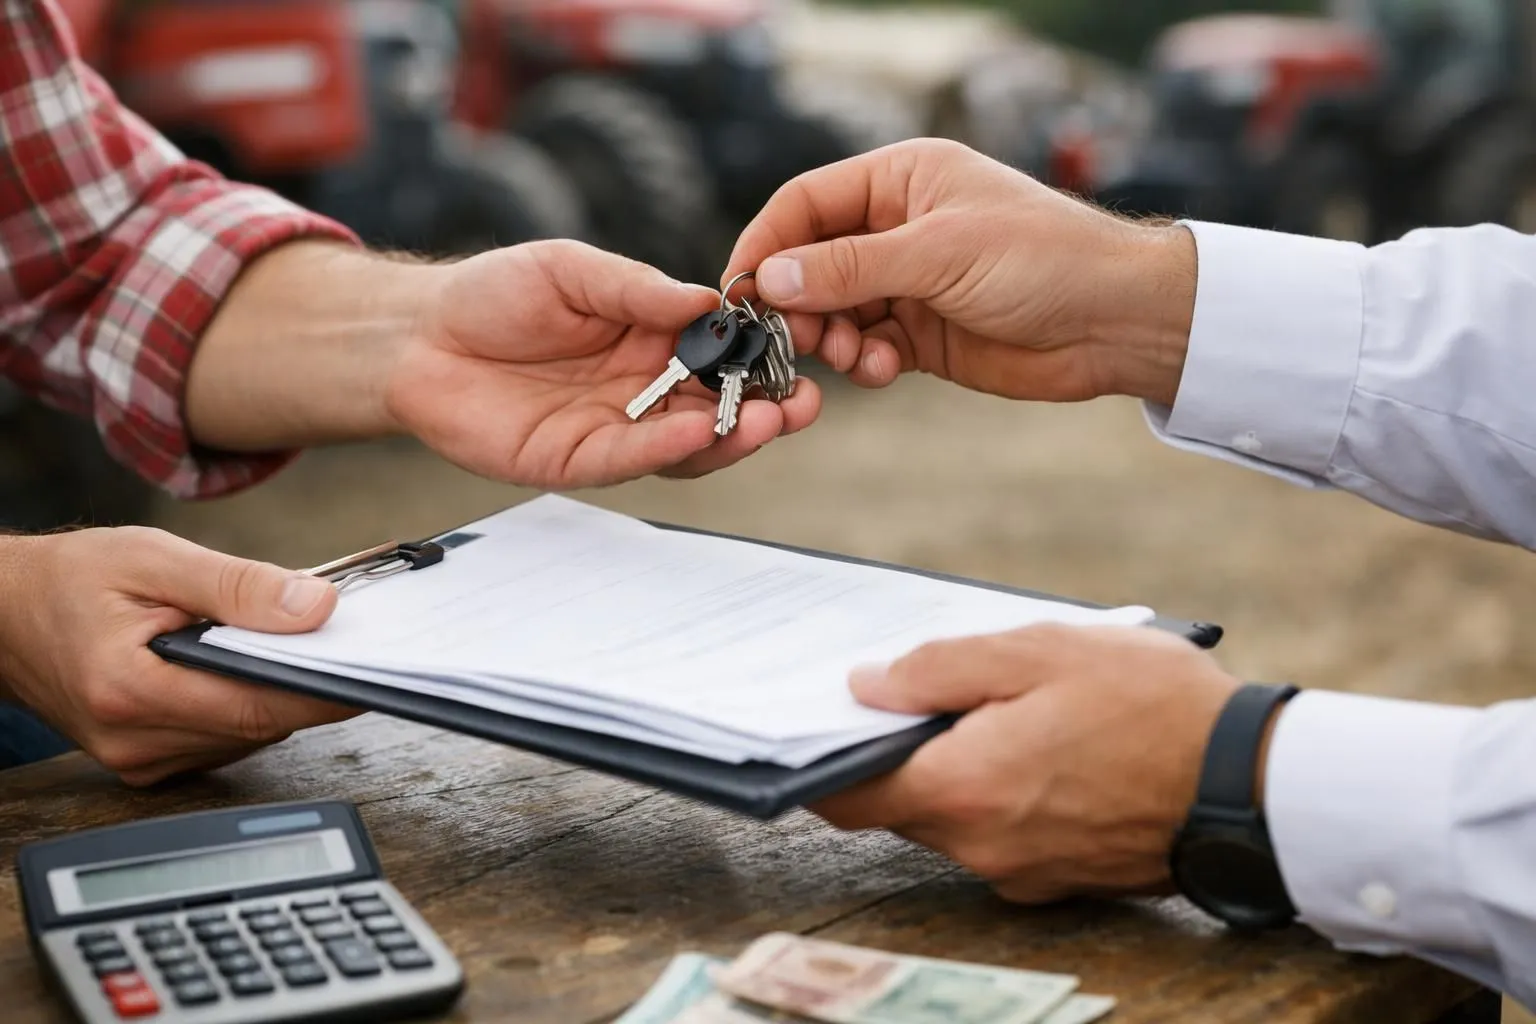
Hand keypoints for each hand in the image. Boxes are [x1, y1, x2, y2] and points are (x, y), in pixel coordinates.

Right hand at [0, 528, 354, 784]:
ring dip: (276, 693)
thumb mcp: (154, 559)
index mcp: (130, 692)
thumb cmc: (71, 578)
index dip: (323, 691)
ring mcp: (139, 759)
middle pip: (260, 725)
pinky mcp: (147, 761)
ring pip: (248, 735)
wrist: (4, 615)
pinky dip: (247, 703)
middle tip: (345, 641)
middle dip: (306, 683)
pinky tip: (246, 666)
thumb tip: (316, 608)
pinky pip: (224, 738)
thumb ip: (238, 586)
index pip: (257, 707)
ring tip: (290, 644)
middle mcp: (134, 740)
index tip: (373, 671)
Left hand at [393, 240, 822, 484]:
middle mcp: (644, 390)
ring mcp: (614, 429)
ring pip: (686, 443)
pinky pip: (630, 459)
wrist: (418, 334)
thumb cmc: (495, 293)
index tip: (803, 351)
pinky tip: (698, 430)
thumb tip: (707, 300)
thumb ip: (637, 289)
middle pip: (719, 407)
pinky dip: (667, 448)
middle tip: (803, 405)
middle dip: (767, 409)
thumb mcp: (573, 270)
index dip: (763, 358)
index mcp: (653, 339)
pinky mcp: (576, 460)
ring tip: (768, 422)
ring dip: (731, 436)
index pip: (723, 354)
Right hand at [726, 139, 1196, 405]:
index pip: (806, 204)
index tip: (738, 289)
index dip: (766, 244)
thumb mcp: (938, 252)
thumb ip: (850, 267)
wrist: (1115, 321)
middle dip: (798, 303)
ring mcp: (909, 283)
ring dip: (832, 339)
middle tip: (794, 337)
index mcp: (900, 180)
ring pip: (834, 312)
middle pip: (811, 263)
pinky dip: (864, 362)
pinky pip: (866, 347)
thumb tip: (771, 279)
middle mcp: (898, 227)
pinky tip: (886, 367)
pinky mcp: (922, 333)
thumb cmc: (1046, 258)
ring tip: (855, 354)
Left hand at [811, 625, 1242, 903]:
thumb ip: (941, 669)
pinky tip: (1032, 744)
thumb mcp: (1041, 652)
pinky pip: (998, 833)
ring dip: (952, 767)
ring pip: (950, 817)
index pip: (847, 794)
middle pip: (897, 802)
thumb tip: (867, 685)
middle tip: (914, 687)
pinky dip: (996, 792)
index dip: (819, 756)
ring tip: (992, 704)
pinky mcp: (1057, 879)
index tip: (816, 719)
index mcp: (963, 791)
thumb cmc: (1153, 707)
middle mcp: (980, 848)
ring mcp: (1020, 872)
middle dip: (895, 749)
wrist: (1255, 785)